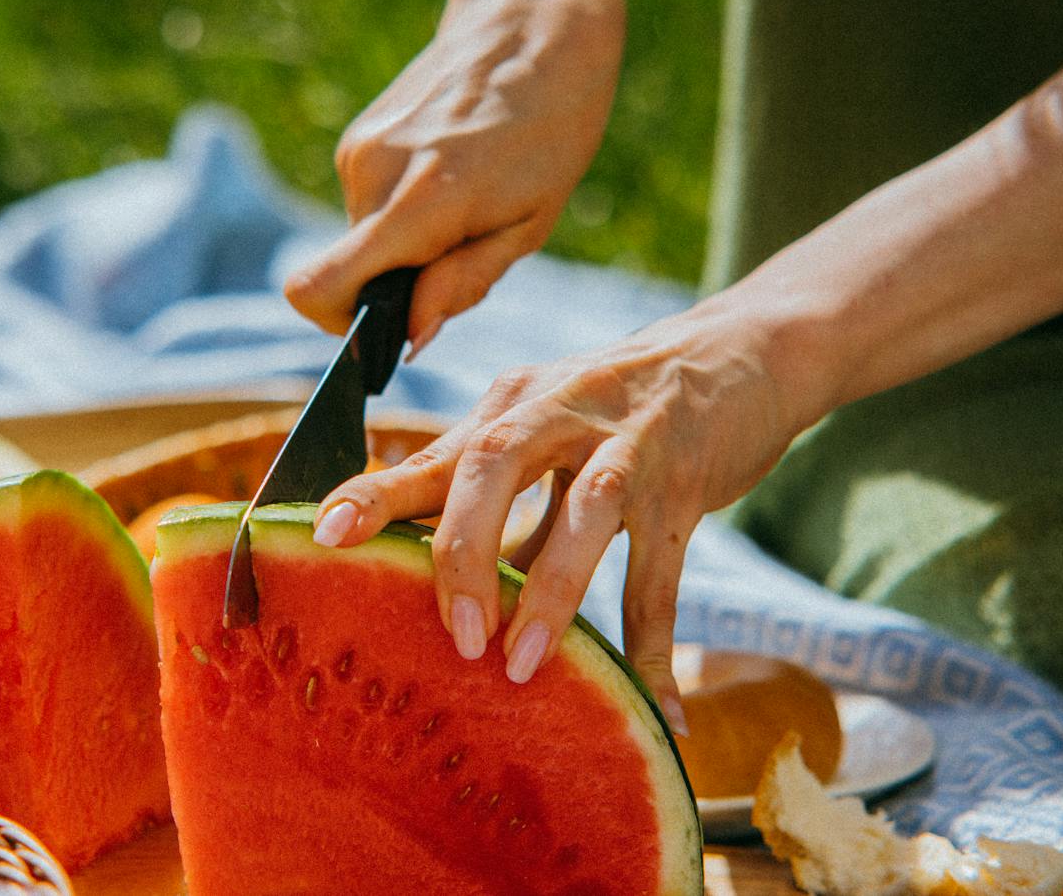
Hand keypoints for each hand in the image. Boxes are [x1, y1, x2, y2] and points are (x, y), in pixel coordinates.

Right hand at [284, 0, 624, 347]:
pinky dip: (403, 210)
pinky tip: (454, 174)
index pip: (317, 287)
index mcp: (418, 203)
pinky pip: (370, 203)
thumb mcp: (529, 224)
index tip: (389, 327)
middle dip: (397, 282)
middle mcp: (373, 173)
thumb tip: (409, 335)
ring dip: (406, 242)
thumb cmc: (551, 130)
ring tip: (470, 200)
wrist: (537, 23)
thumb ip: (462, 283)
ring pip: (362, 237)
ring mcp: (360, 149)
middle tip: (466, 246)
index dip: (341, 327)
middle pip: (350, 272)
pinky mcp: (361, 135)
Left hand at [307, 300, 828, 728]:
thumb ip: (494, 495)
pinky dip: (656, 644)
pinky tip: (660, 709)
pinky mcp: (687, 479)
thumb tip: (429, 578)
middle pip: (495, 462)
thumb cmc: (617, 409)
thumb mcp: (546, 429)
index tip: (323, 533)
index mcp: (512, 403)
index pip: (437, 453)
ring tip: (523, 666)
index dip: (376, 492)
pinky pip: (665, 571)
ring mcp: (627, 440)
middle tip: (453, 632)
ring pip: (584, 510)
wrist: (740, 352)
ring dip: (551, 591)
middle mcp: (560, 408)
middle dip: (464, 547)